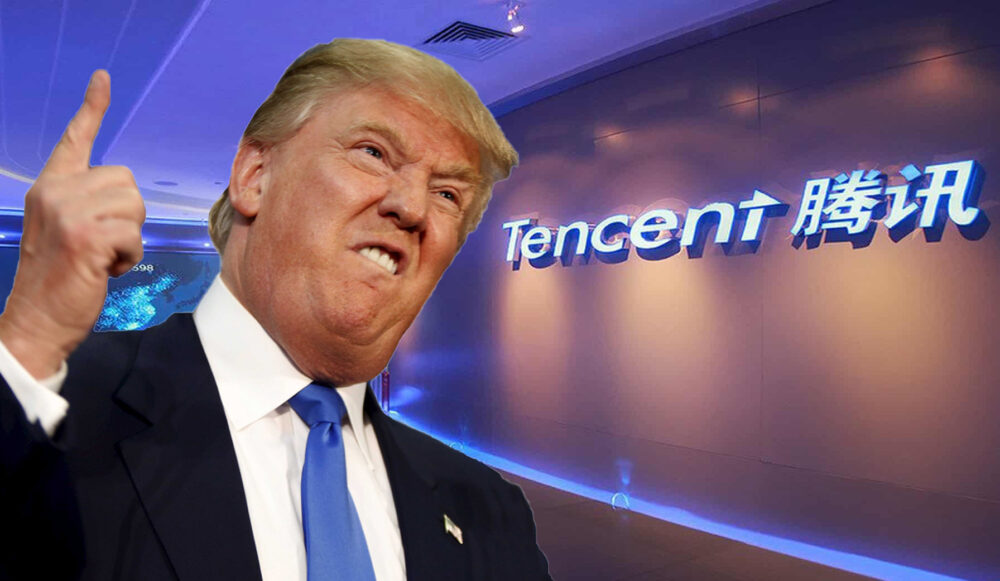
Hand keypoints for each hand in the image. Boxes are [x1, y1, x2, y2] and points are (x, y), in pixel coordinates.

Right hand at [0, 70, 145, 377]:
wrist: (36, 321)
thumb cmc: (60, 280)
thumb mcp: (66, 231)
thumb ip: (87, 205)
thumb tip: (122, 195)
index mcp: (49, 187)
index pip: (76, 140)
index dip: (92, 109)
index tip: (103, 79)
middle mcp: (55, 192)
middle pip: (127, 181)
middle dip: (128, 216)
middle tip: (102, 244)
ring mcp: (68, 212)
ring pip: (135, 207)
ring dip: (129, 238)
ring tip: (101, 258)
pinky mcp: (85, 236)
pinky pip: (135, 235)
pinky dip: (129, 257)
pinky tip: (105, 270)